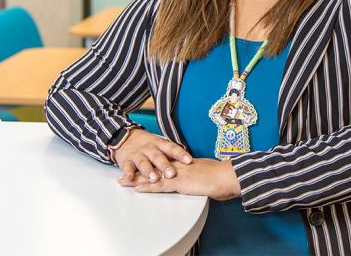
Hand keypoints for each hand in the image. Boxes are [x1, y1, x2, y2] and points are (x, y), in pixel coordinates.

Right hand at [114, 129, 192, 183]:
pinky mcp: (126, 161)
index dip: (180, 154)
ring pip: (143, 163)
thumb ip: (172, 154)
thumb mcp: (160, 146)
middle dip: (165, 165)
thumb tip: (190, 163)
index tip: (189, 160)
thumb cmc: (147, 145)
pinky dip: (128, 173)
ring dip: (148, 171)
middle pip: (158, 157)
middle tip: (172, 173)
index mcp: (159, 144)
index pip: (172, 148)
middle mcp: (149, 149)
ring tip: (154, 178)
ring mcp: (138, 155)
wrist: (124, 137)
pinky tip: (130, 178)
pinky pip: (127, 167)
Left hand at [118, 158, 240, 200]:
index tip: (139, 161)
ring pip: (152, 175)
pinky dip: (148, 187)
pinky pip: (160, 185)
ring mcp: (178, 173)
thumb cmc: (221, 175)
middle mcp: (178, 165)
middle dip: (138, 168)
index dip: (149, 161)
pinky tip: (138, 188)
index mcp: (184, 162)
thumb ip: (198, 171)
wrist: (226, 176)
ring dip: (137, 178)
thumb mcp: (207, 170)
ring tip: (123, 180)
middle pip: (153, 166)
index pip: (163, 161)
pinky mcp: (180, 182)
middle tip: (124, 169)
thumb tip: (197, 174)